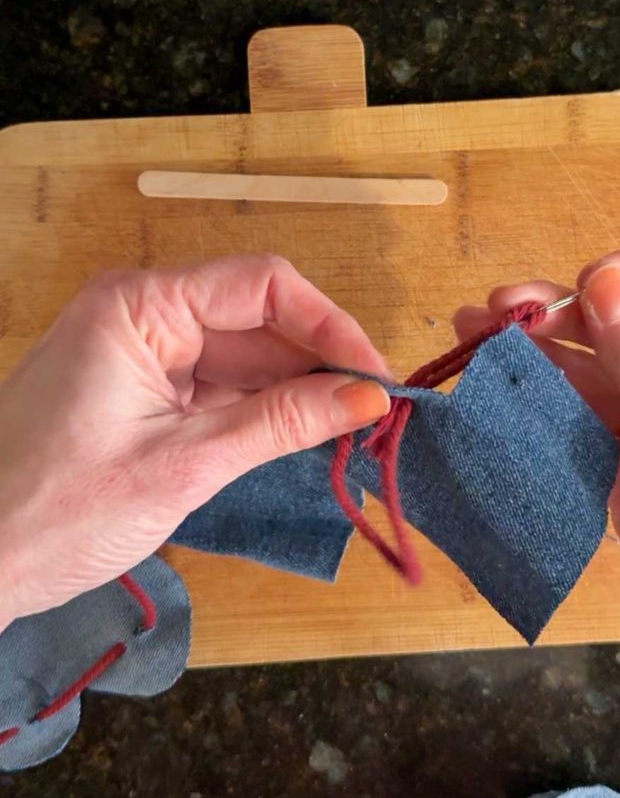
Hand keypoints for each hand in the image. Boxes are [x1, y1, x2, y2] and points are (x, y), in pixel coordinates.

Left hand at [0, 255, 389, 627]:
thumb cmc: (62, 511)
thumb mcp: (187, 463)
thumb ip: (282, 422)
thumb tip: (368, 398)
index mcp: (139, 305)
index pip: (260, 285)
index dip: (330, 325)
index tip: (378, 376)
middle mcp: (142, 315)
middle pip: (257, 319)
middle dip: (320, 361)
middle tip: (378, 410)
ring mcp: (143, 355)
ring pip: (244, 357)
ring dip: (297, 390)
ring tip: (356, 427)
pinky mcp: (145, 394)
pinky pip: (220, 388)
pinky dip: (263, 411)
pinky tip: (308, 433)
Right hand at [455, 250, 619, 714]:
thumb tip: (602, 283)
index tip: (582, 291)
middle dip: (564, 311)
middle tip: (502, 308)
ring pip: (590, 373)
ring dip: (537, 353)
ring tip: (477, 332)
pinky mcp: (619, 469)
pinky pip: (573, 424)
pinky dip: (537, 406)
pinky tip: (499, 388)